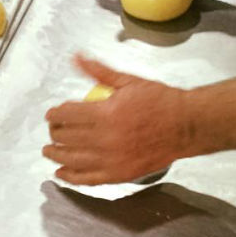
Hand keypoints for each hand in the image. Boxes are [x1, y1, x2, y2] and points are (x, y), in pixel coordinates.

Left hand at [43, 56, 192, 184]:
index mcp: (106, 113)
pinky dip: (72, 177)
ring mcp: (112, 160)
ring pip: (73, 159)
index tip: (51, 114)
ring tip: (50, 151)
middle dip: (54, 133)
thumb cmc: (160, 101)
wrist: (186, 125)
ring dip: (56, 155)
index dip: (55, 114)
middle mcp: (105, 139)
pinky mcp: (119, 175)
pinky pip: (89, 179)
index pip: (68, 114)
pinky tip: (62, 172)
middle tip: (52, 129)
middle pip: (66, 137)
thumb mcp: (128, 81)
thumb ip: (99, 71)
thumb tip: (77, 57)